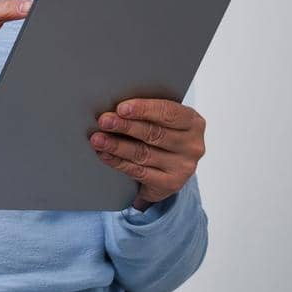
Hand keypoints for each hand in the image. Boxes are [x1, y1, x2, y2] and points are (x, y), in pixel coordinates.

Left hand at [89, 98, 205, 210]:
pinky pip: (140, 172)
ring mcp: (183, 167)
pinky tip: (105, 155)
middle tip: (104, 121)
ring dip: (117, 146)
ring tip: (98, 139)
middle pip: (154, 133)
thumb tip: (116, 107)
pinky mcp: (171, 184)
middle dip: (125, 126)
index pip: (169, 112)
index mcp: (194, 122)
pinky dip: (119, 162)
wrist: (172, 169)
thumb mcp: (165, 121)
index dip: (144, 109)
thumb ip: (149, 112)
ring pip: (144, 153)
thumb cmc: (164, 135)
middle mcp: (193, 145)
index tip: (121, 108)